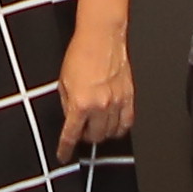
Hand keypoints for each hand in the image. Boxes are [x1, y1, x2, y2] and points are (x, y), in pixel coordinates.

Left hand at [57, 23, 138, 149]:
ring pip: (112, 133)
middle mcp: (100, 105)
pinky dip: (120, 128)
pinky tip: (113, 124)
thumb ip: (67, 104)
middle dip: (86, 137)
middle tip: (82, 131)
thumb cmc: (81, 53)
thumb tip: (71, 119)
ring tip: (96, 126)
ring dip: (102, 133)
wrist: (101, 37)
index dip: (65, 148)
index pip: (71, 135)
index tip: (63, 155)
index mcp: (80, 103)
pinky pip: (127, 122)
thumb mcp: (63, 82)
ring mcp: (117, 102)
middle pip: (94, 137)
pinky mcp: (129, 96)